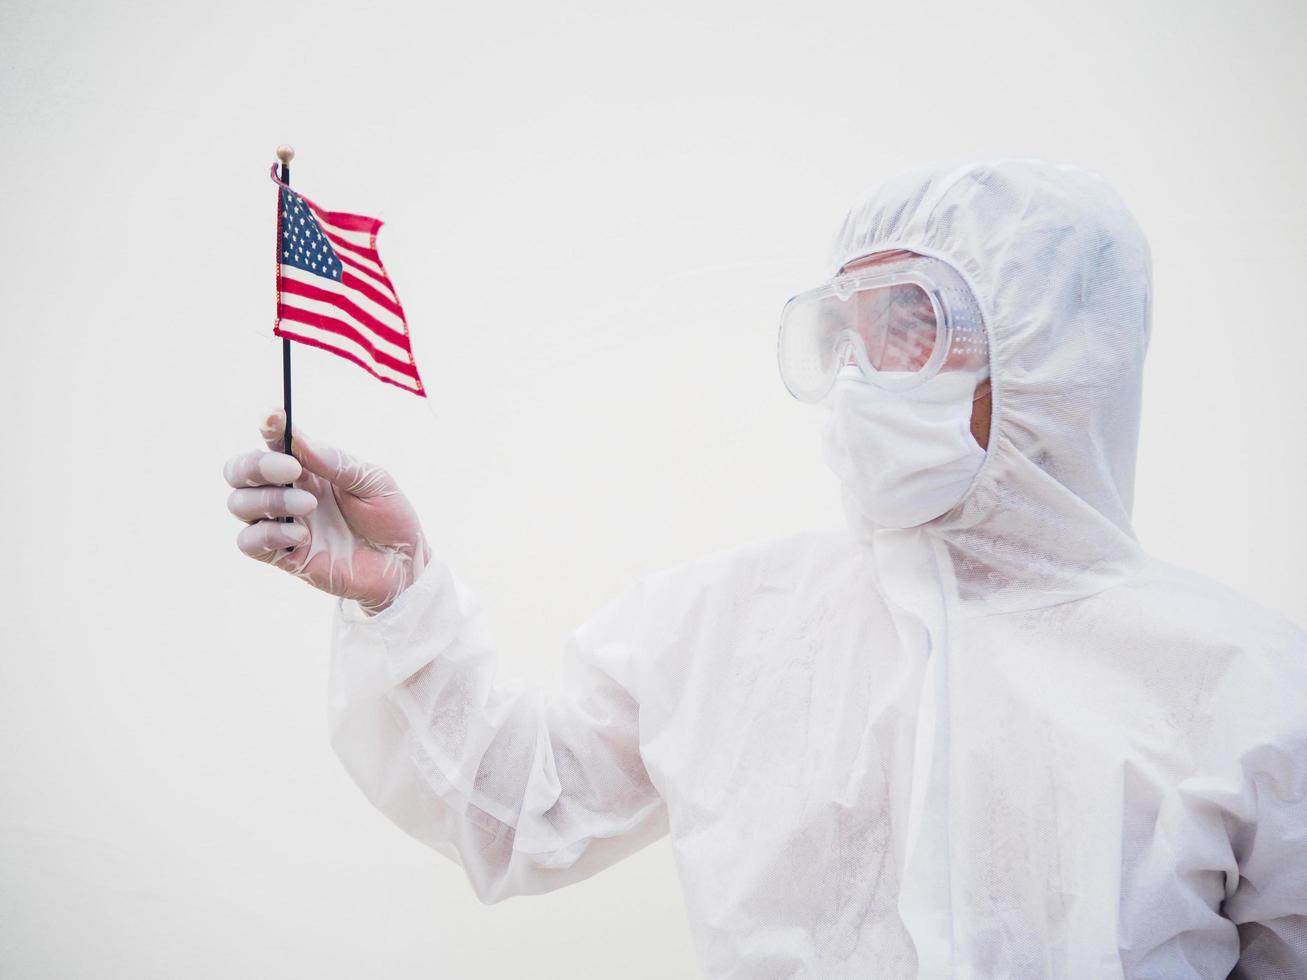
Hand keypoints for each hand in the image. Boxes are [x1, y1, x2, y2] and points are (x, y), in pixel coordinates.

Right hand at [223, 409, 429, 614]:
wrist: (404, 564)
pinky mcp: (284, 556)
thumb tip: (300, 440)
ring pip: (238, 504)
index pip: (275, 442)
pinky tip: (301, 536)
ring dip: (268, 500)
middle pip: (239, 472)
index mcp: (309, 468)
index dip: (268, 426)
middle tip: (291, 470)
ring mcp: (283, 524)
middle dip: (255, 465)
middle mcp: (288, 492)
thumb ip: (336, 462)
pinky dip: (267, 535)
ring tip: (308, 505)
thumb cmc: (390, 518)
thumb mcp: (374, 482)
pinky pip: (248, 543)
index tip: (273, 417)